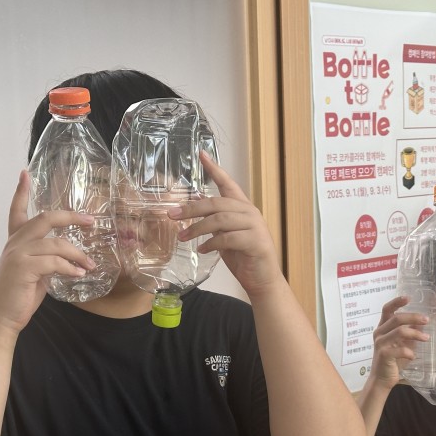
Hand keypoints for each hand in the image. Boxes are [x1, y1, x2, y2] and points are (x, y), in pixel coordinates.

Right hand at [0, 171, 96, 335]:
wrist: (1, 317)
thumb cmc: (18, 296)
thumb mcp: (34, 272)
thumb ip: (46, 258)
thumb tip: (68, 257)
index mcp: (15, 241)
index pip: (17, 210)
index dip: (21, 192)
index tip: (25, 174)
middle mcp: (14, 243)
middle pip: (45, 218)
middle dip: (71, 217)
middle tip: (91, 221)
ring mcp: (17, 254)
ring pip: (56, 243)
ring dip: (78, 254)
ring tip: (90, 265)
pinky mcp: (23, 268)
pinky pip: (54, 262)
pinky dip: (70, 268)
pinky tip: (79, 274)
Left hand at [171, 152, 282, 295]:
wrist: (263, 280)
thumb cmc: (244, 257)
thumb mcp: (225, 236)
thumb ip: (215, 221)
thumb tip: (196, 204)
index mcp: (243, 208)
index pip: (228, 184)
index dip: (214, 169)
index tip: (201, 154)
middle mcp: (250, 213)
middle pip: (217, 203)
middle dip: (192, 208)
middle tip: (172, 215)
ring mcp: (255, 227)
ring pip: (220, 220)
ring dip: (197, 228)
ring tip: (183, 237)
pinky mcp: (255, 242)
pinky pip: (228, 238)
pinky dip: (212, 244)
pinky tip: (203, 249)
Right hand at [369, 296, 429, 389]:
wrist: (381, 379)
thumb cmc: (393, 360)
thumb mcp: (402, 344)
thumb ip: (409, 333)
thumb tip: (421, 322)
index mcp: (382, 328)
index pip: (386, 309)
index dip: (397, 302)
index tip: (409, 298)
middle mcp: (379, 333)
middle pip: (396, 318)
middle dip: (413, 317)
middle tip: (427, 320)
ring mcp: (380, 343)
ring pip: (400, 331)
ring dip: (415, 333)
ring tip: (426, 338)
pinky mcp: (383, 355)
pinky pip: (400, 349)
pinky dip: (409, 352)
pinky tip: (413, 356)